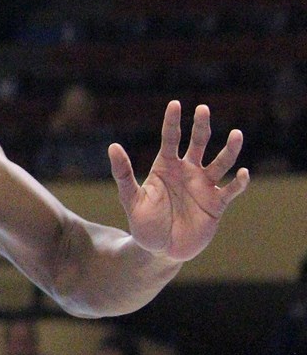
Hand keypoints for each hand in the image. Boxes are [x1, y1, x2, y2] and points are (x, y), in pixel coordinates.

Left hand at [109, 101, 248, 262]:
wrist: (160, 250)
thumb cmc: (143, 223)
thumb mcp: (131, 198)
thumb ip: (123, 173)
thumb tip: (113, 146)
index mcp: (165, 167)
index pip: (170, 139)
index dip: (173, 122)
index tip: (175, 104)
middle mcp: (187, 172)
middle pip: (198, 143)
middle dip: (201, 126)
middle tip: (204, 109)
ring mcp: (203, 186)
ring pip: (220, 162)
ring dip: (229, 150)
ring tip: (236, 134)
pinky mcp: (216, 204)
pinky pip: (231, 190)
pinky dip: (238, 182)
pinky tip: (242, 173)